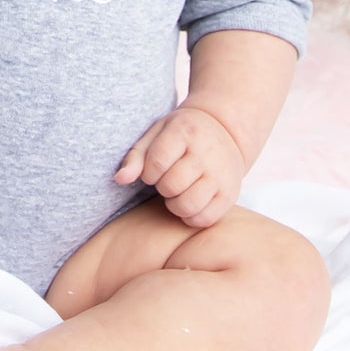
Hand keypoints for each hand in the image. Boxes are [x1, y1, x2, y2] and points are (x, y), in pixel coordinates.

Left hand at [115, 105, 244, 228]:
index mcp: (184, 132)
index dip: (148, 172)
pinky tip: (188, 202)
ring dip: (174, 204)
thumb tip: (119, 179)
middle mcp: (206, 153)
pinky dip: (190, 217)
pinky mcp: (230, 194)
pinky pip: (204, 219)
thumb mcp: (155, 134)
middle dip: (161, 187)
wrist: (223, 131)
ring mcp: (221, 175)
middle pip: (171, 186)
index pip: (156, 162)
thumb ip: (135, 156)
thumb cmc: (181, 134)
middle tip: (166, 179)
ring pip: (187, 205)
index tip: (153, 170)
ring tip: (176, 192)